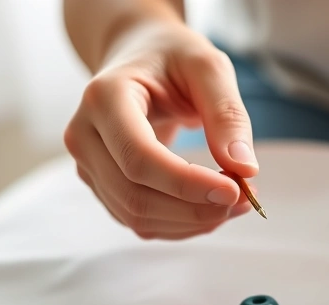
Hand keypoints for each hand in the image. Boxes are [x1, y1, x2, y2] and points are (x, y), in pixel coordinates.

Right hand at [63, 20, 258, 238]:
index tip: (235, 189)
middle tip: (245, 201)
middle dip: (194, 209)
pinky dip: (179, 224)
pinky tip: (209, 207)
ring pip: (137, 217)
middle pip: (135, 196)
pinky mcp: (101, 186)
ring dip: (191, 221)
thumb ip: (227, 114)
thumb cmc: (171, 57)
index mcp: (103, 97)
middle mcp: (83, 134)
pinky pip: (139, 222)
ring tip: (234, 203)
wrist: (138, 56)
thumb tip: (244, 169)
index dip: (187, 183)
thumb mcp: (207, 67)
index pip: (140, 158)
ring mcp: (87, 165)